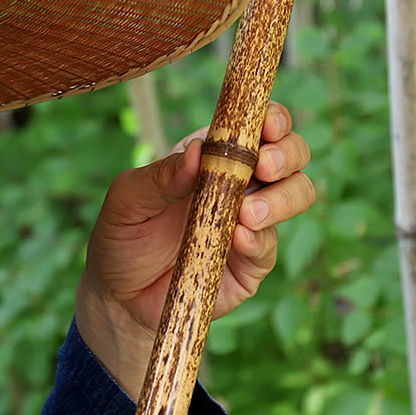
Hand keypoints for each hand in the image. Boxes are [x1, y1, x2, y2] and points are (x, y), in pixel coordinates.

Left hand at [75, 101, 314, 399]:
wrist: (118, 296)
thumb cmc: (122, 235)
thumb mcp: (128, 199)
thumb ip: (161, 175)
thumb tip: (198, 151)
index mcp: (212, 156)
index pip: (255, 125)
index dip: (271, 118)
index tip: (267, 124)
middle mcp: (239, 183)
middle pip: (292, 154)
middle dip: (288, 154)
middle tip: (264, 166)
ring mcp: (249, 222)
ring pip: (297, 195)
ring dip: (282, 198)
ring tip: (248, 214)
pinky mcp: (250, 263)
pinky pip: (270, 245)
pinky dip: (260, 238)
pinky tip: (238, 239)